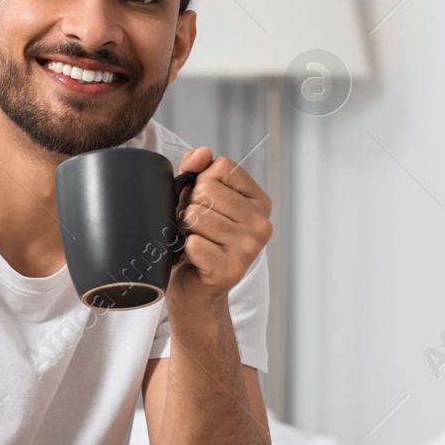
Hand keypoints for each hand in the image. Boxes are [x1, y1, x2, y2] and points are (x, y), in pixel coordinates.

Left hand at [169, 147, 272, 308]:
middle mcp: (261, 224)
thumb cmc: (197, 239)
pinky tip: (193, 258)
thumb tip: (202, 153)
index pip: (221, 167)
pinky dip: (183, 250)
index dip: (200, 182)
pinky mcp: (230, 270)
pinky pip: (193, 243)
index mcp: (259, 201)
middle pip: (206, 190)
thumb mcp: (197, 198)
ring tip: (192, 241)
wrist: (194, 291)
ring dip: (183, 229)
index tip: (202, 204)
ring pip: (196, 216)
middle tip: (193, 228)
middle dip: (188, 207)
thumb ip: (199, 169)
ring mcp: (249, 248)